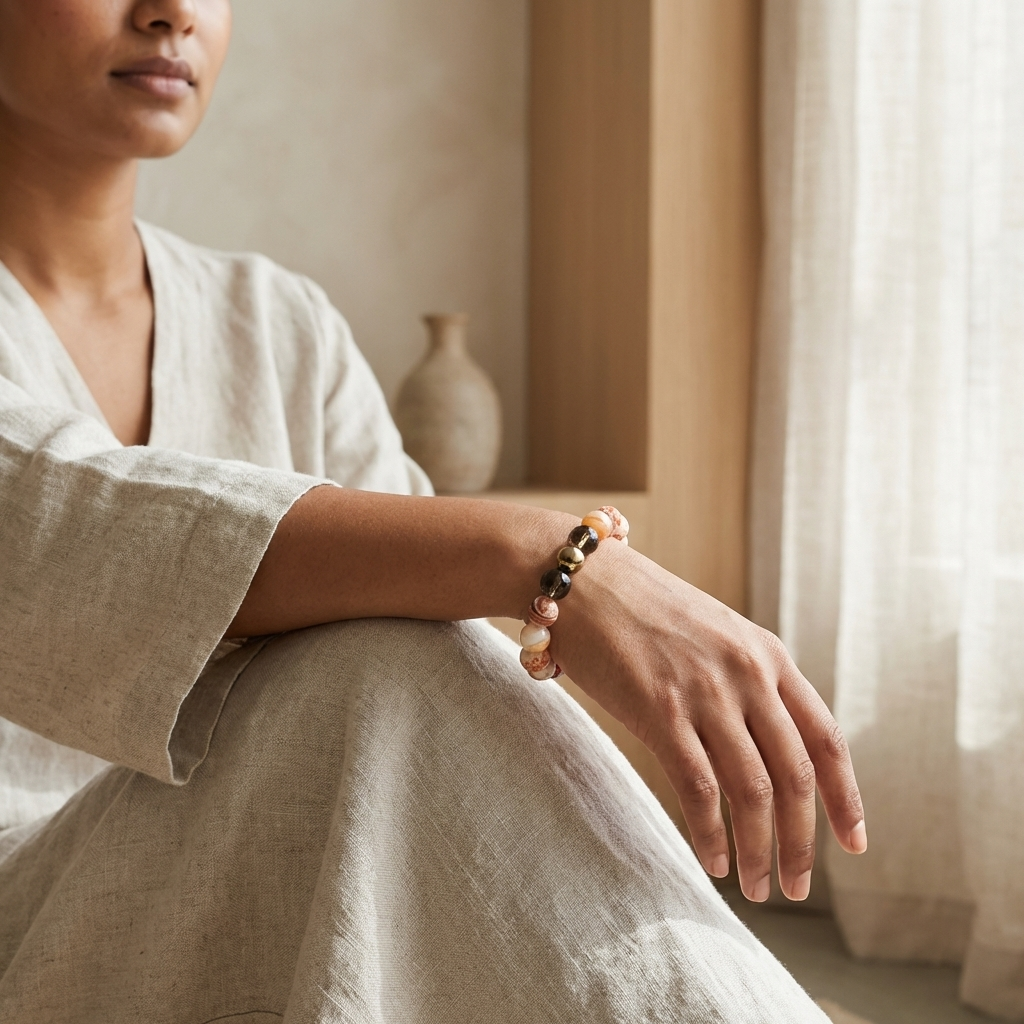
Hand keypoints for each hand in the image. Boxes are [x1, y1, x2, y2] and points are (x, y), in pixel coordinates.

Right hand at [553, 540, 865, 902]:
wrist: (580, 579)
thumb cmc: (642, 608)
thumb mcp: (715, 634)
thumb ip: (748, 681)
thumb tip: (768, 746)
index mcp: (769, 656)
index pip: (827, 739)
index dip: (847, 799)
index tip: (854, 843)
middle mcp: (748, 674)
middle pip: (796, 777)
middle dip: (802, 844)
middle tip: (795, 888)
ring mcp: (705, 692)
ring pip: (752, 792)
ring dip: (759, 850)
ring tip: (756, 888)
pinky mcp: (659, 710)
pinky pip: (699, 788)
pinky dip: (710, 834)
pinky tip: (713, 862)